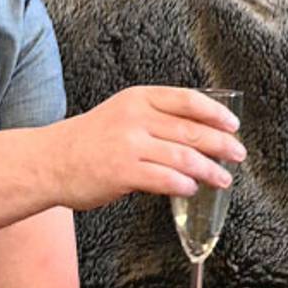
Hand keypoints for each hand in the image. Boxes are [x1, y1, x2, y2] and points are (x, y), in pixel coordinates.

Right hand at [33, 86, 245, 210]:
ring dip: (210, 170)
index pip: (187, 100)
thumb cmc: (88, 140)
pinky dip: (184, 184)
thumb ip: (155, 117)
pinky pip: (165, 179)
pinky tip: (192, 189)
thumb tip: (198, 132)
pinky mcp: (123, 172)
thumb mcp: (121, 113)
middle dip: (222, 144)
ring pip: (184, 156)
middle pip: (192, 129)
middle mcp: (136, 117)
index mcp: (138, 98)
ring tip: (223, 178)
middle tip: (238, 154)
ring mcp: (129, 144)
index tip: (233, 125)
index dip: (215, 113)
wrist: (49, 161)